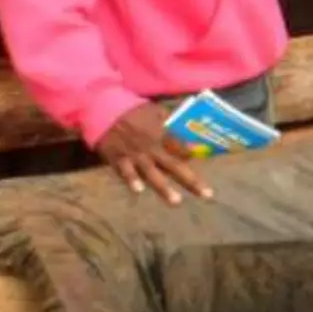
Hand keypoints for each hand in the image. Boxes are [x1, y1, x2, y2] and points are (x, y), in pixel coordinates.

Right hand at [93, 102, 213, 205]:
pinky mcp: (119, 159)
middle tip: (207, 195)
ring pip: (152, 174)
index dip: (194, 155)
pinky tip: (138, 190)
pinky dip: (131, 180)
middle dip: (191, 181)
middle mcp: (153, 147)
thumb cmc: (135, 111)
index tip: (207, 163)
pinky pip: (126, 172)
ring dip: (164, 188)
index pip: (183, 147)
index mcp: (163, 134)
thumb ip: (173, 120)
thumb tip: (193, 126)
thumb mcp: (157, 111)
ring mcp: (136, 155)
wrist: (106, 110)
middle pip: (174, 165)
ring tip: (177, 201)